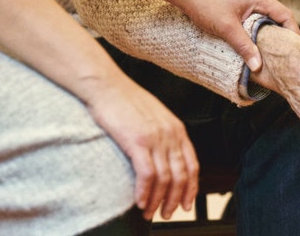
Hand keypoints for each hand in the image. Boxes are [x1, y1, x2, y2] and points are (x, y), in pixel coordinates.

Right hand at [80, 73, 198, 220]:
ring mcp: (155, 138)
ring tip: (149, 213)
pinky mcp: (137, 141)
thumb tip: (164, 158)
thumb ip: (163, 135)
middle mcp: (171, 134)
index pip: (193, 165)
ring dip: (157, 200)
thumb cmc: (125, 101)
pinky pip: (147, 174)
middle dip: (174, 200)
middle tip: (166, 214)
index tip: (185, 204)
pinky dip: (145, 192)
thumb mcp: (154, 117)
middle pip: (181, 176)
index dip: (191, 188)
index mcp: (177, 129)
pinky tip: (139, 202)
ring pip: (165, 178)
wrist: (106, 85)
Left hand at [180, 0, 299, 71]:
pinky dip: (258, 26)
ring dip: (268, 30)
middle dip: (282, 34)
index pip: (285, 15)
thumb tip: (258, 66)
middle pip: (278, 15)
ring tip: (269, 49)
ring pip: (266, 15)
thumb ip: (245, 47)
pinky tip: (253, 38)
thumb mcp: (227, 29)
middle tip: (283, 53)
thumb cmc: (205, 4)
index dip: (292, 32)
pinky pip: (256, 13)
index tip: (293, 50)